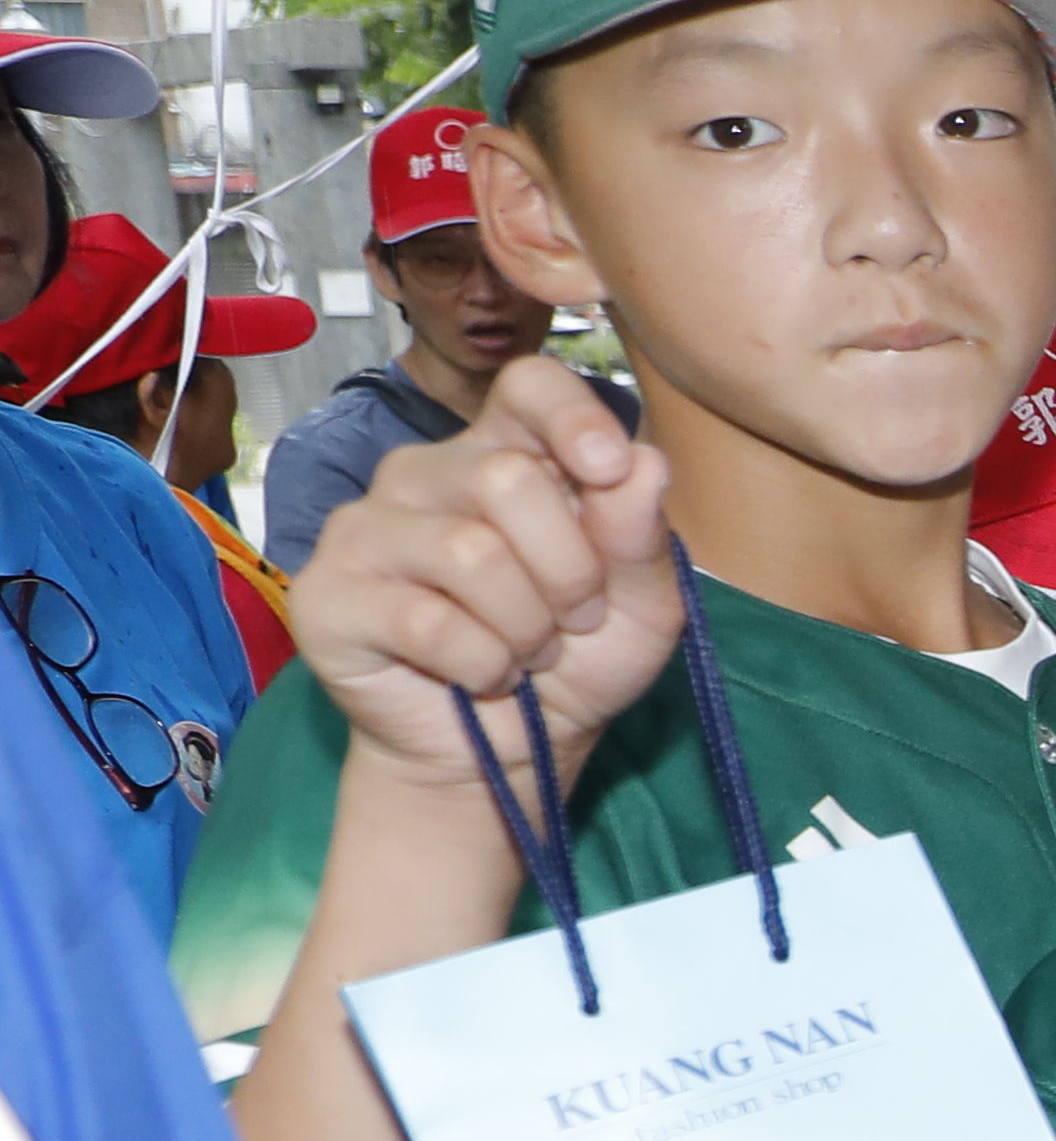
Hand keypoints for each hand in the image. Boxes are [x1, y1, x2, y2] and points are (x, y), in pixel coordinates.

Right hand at [294, 355, 683, 799]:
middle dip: (569, 570)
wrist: (506, 754)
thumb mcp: (640, 606)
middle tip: (573, 621)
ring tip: (527, 655)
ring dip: (526, 627)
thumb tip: (644, 462)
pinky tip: (482, 676)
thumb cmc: (573, 664)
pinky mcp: (326, 595)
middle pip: (509, 478)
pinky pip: (427, 621)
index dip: (573, 418)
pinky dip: (483, 664)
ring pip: (470, 553)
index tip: (607, 470)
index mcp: (504, 455)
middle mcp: (425, 475)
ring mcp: (364, 529)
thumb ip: (640, 535)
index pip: (529, 386)